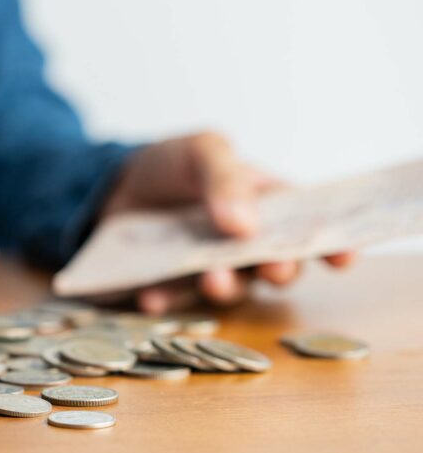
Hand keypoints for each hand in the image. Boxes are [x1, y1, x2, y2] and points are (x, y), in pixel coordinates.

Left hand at [100, 132, 355, 313]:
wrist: (108, 187)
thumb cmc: (167, 165)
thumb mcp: (199, 152)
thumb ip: (224, 178)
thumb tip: (245, 226)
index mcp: (264, 205)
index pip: (307, 225)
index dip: (332, 243)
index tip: (344, 258)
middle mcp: (244, 244)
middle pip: (276, 265)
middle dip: (279, 269)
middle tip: (272, 268)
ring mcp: (209, 269)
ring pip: (232, 289)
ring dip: (225, 287)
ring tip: (211, 278)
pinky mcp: (172, 287)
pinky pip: (174, 300)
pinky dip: (165, 299)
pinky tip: (150, 295)